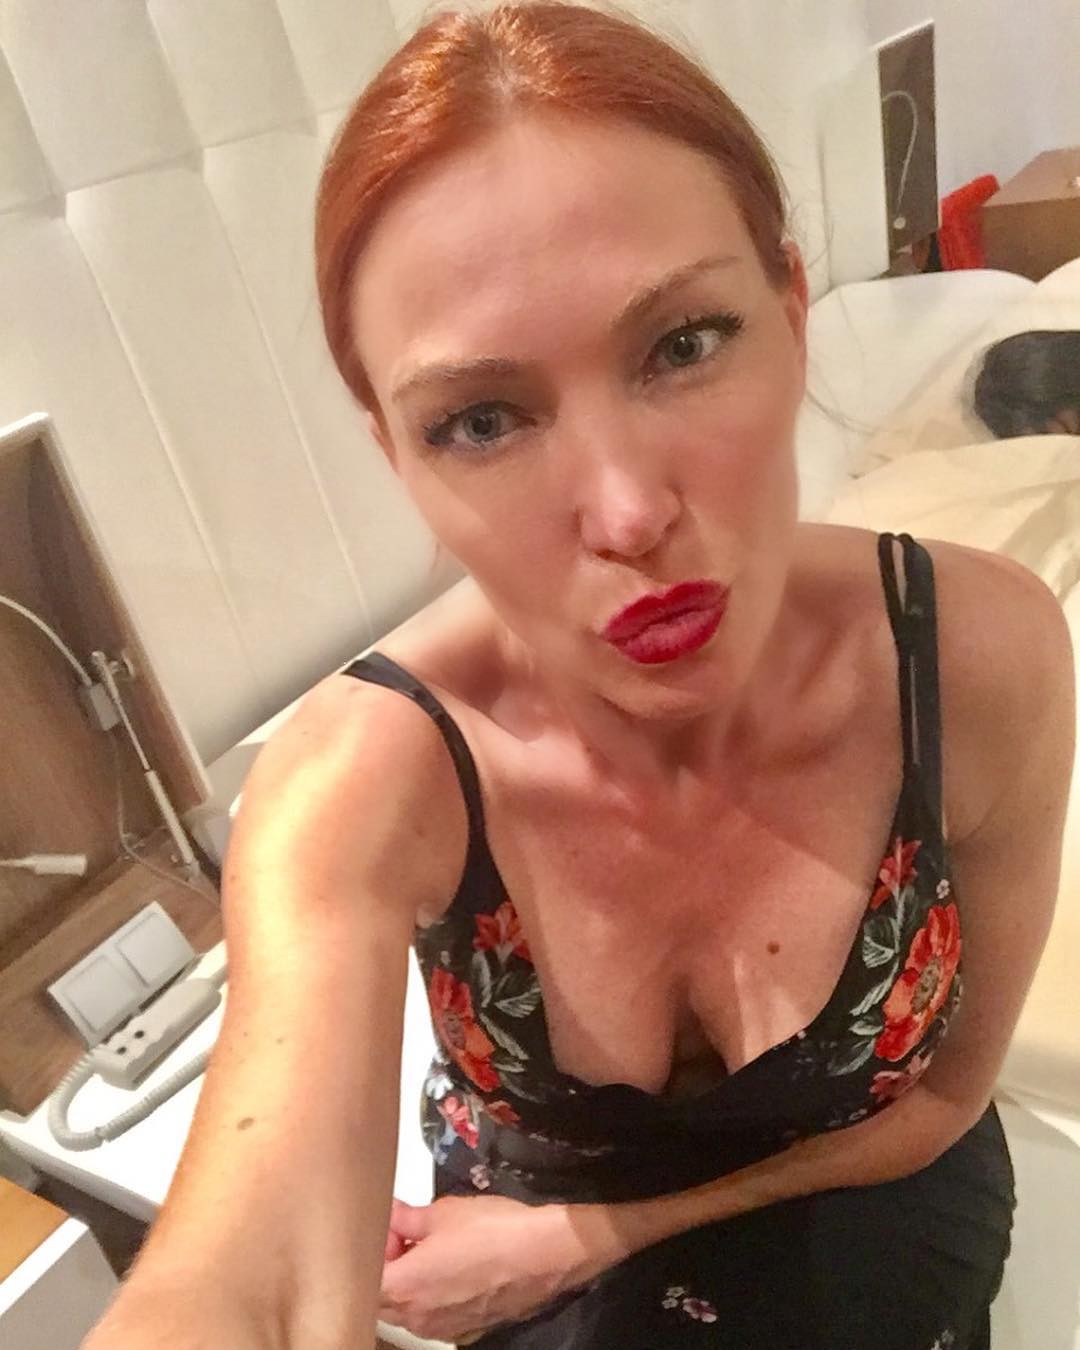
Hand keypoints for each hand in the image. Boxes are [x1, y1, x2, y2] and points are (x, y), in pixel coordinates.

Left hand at [378, 1194, 621, 1343]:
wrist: (543, 1254)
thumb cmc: (490, 1229)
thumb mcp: (443, 1212)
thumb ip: (408, 1217)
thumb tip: (390, 1213)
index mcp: (404, 1286)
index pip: (366, 1277)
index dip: (375, 1249)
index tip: (392, 1226)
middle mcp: (417, 1317)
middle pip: (383, 1300)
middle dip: (388, 1268)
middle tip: (406, 1236)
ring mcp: (443, 1329)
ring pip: (409, 1312)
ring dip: (410, 1285)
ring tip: (431, 1251)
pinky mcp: (466, 1331)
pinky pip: (435, 1318)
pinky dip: (433, 1298)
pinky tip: (453, 1271)